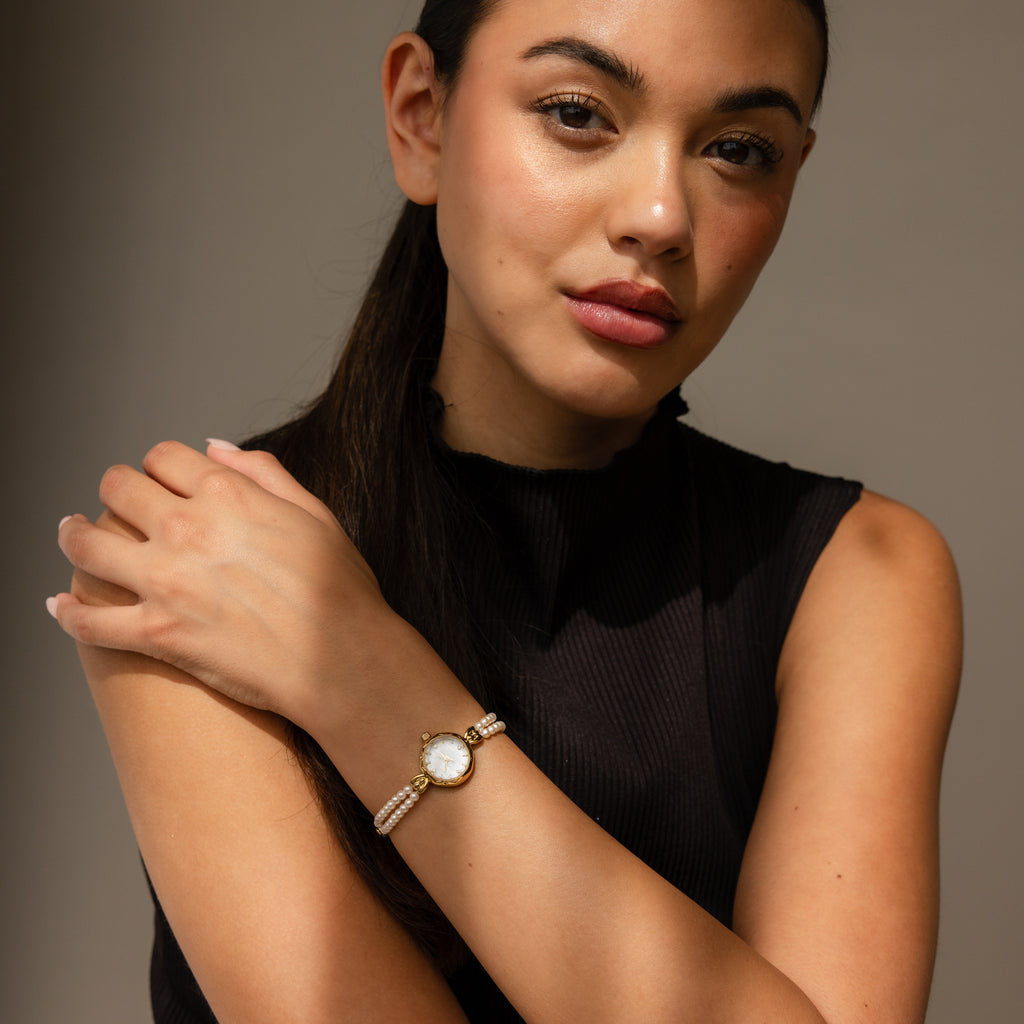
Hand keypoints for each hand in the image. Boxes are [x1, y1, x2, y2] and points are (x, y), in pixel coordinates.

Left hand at [49, 440, 390, 725]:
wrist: (343, 660)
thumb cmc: (340, 590)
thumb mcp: (315, 513)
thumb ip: (265, 472)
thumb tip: (215, 447)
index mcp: (228, 495)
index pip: (163, 456)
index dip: (157, 464)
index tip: (157, 477)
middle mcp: (188, 529)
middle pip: (116, 487)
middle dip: (114, 490)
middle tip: (115, 503)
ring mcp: (166, 582)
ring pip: (87, 544)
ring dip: (74, 535)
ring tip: (73, 535)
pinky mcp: (157, 634)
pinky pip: (89, 622)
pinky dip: (67, 612)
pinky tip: (61, 605)